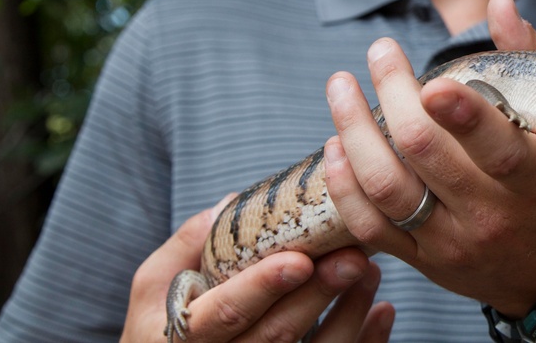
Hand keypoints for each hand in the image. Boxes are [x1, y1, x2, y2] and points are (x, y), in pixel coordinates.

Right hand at [120, 198, 394, 341]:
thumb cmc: (162, 325)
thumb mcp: (153, 287)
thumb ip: (185, 246)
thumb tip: (227, 206)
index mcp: (183, 336)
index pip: (224, 314)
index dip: (262, 288)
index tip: (299, 260)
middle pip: (277, 335)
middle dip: (318, 295)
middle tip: (354, 257)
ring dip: (348, 314)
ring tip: (369, 270)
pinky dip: (363, 341)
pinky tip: (382, 311)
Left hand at [324, 0, 535, 316]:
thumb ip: (529, 63)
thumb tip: (500, 3)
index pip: (496, 148)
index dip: (461, 115)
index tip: (430, 82)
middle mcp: (491, 213)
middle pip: (426, 154)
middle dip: (393, 95)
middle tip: (380, 52)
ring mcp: (452, 242)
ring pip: (388, 188)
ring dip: (354, 132)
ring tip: (340, 87)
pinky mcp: (424, 262)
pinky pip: (371, 227)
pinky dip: (345, 185)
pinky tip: (336, 145)